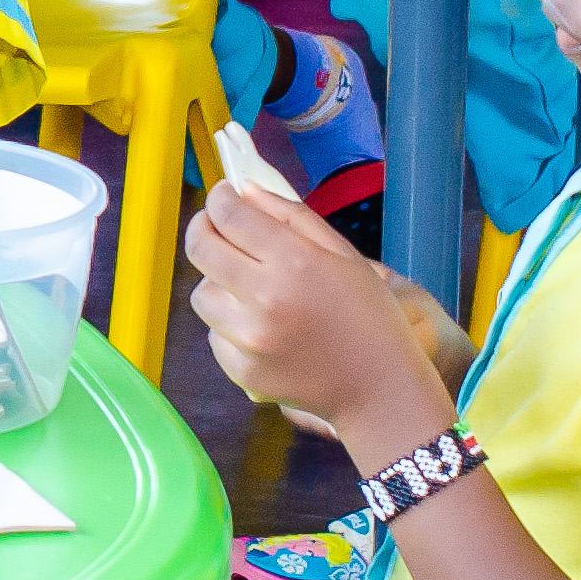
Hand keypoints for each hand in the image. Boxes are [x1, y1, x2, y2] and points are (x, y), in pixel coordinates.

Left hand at [184, 182, 450, 453]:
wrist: (379, 389)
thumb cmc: (369, 315)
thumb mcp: (343, 255)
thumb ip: (291, 216)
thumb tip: (243, 190)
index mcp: (295, 262)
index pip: (229, 216)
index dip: (220, 199)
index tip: (224, 197)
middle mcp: (265, 299)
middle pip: (201, 249)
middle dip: (203, 229)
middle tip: (216, 226)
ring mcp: (250, 339)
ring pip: (201, 294)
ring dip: (218, 283)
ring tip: (247, 288)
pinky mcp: (241, 371)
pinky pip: (214, 334)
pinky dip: (229, 327)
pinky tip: (261, 328)